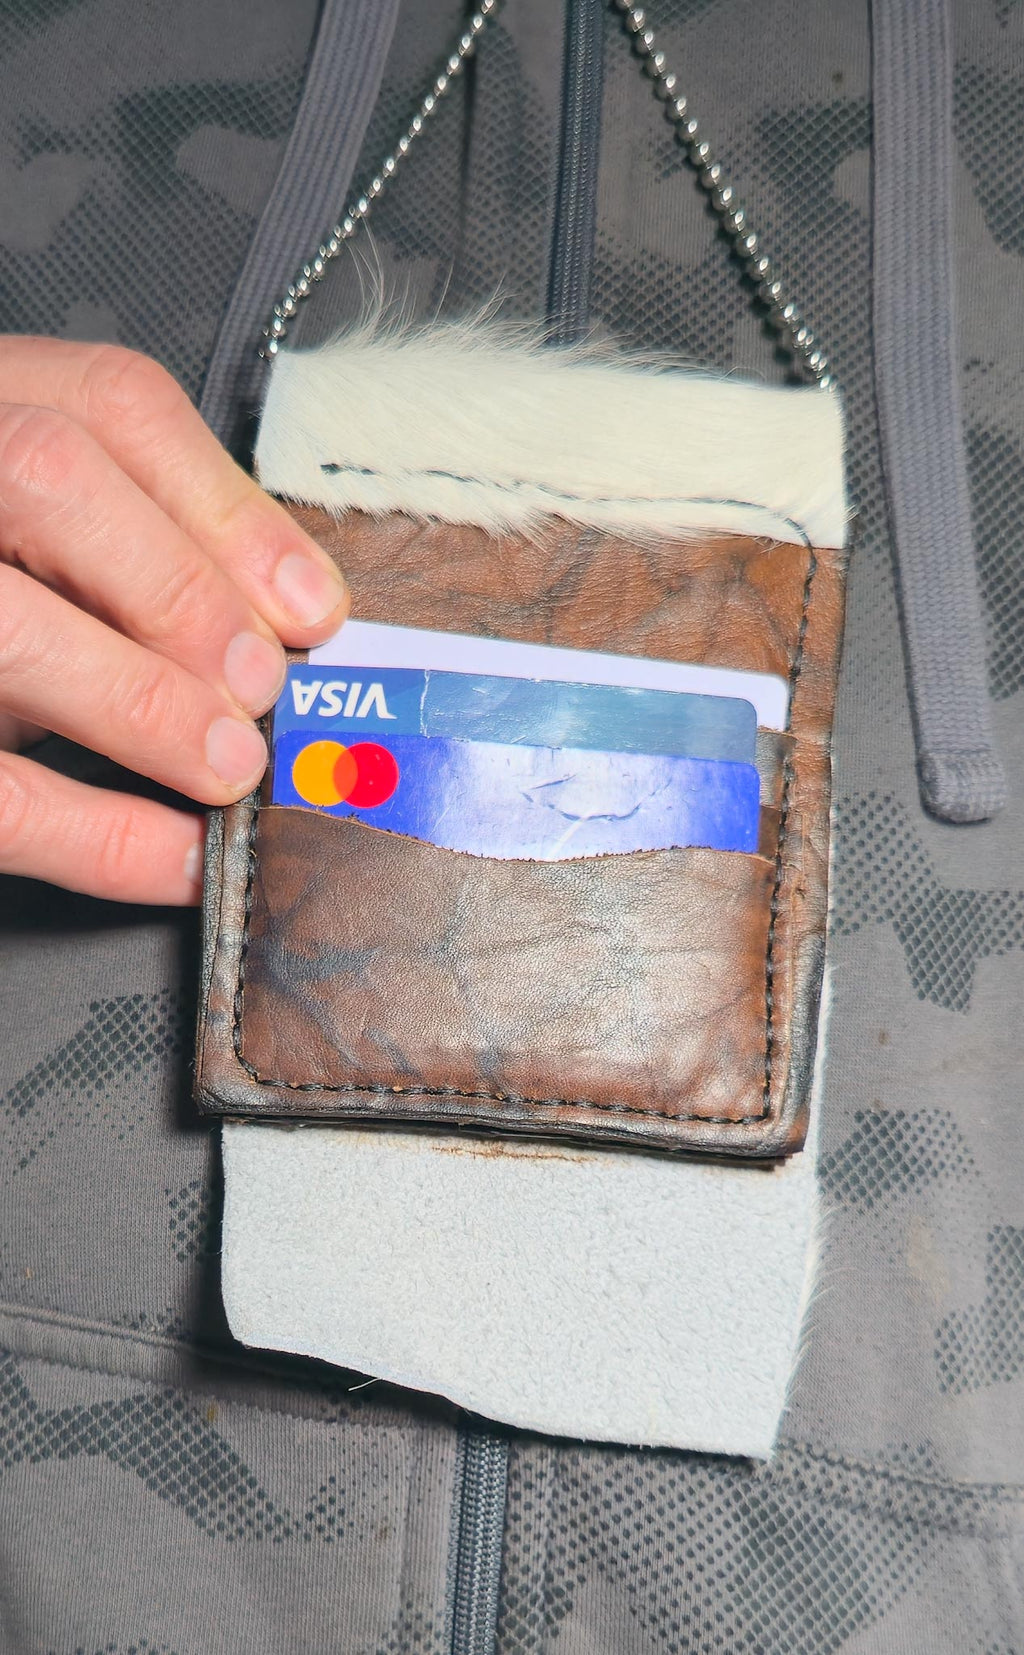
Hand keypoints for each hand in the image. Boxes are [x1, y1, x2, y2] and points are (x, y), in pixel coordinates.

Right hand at [0, 337, 348, 903]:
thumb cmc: (0, 592)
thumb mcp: (49, 556)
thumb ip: (140, 562)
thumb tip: (285, 632)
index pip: (108, 404)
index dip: (227, 511)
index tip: (313, 610)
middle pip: (47, 477)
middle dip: (180, 591)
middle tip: (261, 688)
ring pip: (6, 624)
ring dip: (140, 702)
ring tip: (229, 767)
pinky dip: (97, 834)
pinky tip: (177, 856)